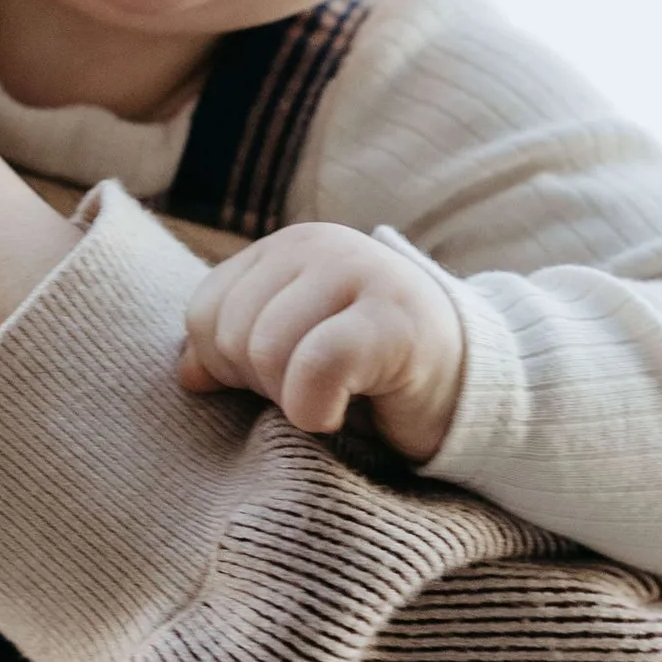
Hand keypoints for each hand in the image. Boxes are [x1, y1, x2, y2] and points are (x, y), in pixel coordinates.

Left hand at [180, 226, 464, 463]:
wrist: (475, 388)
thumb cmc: (375, 376)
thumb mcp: (294, 353)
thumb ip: (238, 351)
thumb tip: (186, 374)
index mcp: (287, 248)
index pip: (205, 312)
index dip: (229, 366)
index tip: (282, 381)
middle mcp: (319, 246)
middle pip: (231, 334)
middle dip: (262, 385)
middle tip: (315, 393)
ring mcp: (360, 273)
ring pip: (265, 350)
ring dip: (291, 400)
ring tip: (334, 398)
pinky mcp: (394, 319)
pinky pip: (315, 365)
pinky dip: (315, 409)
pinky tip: (340, 415)